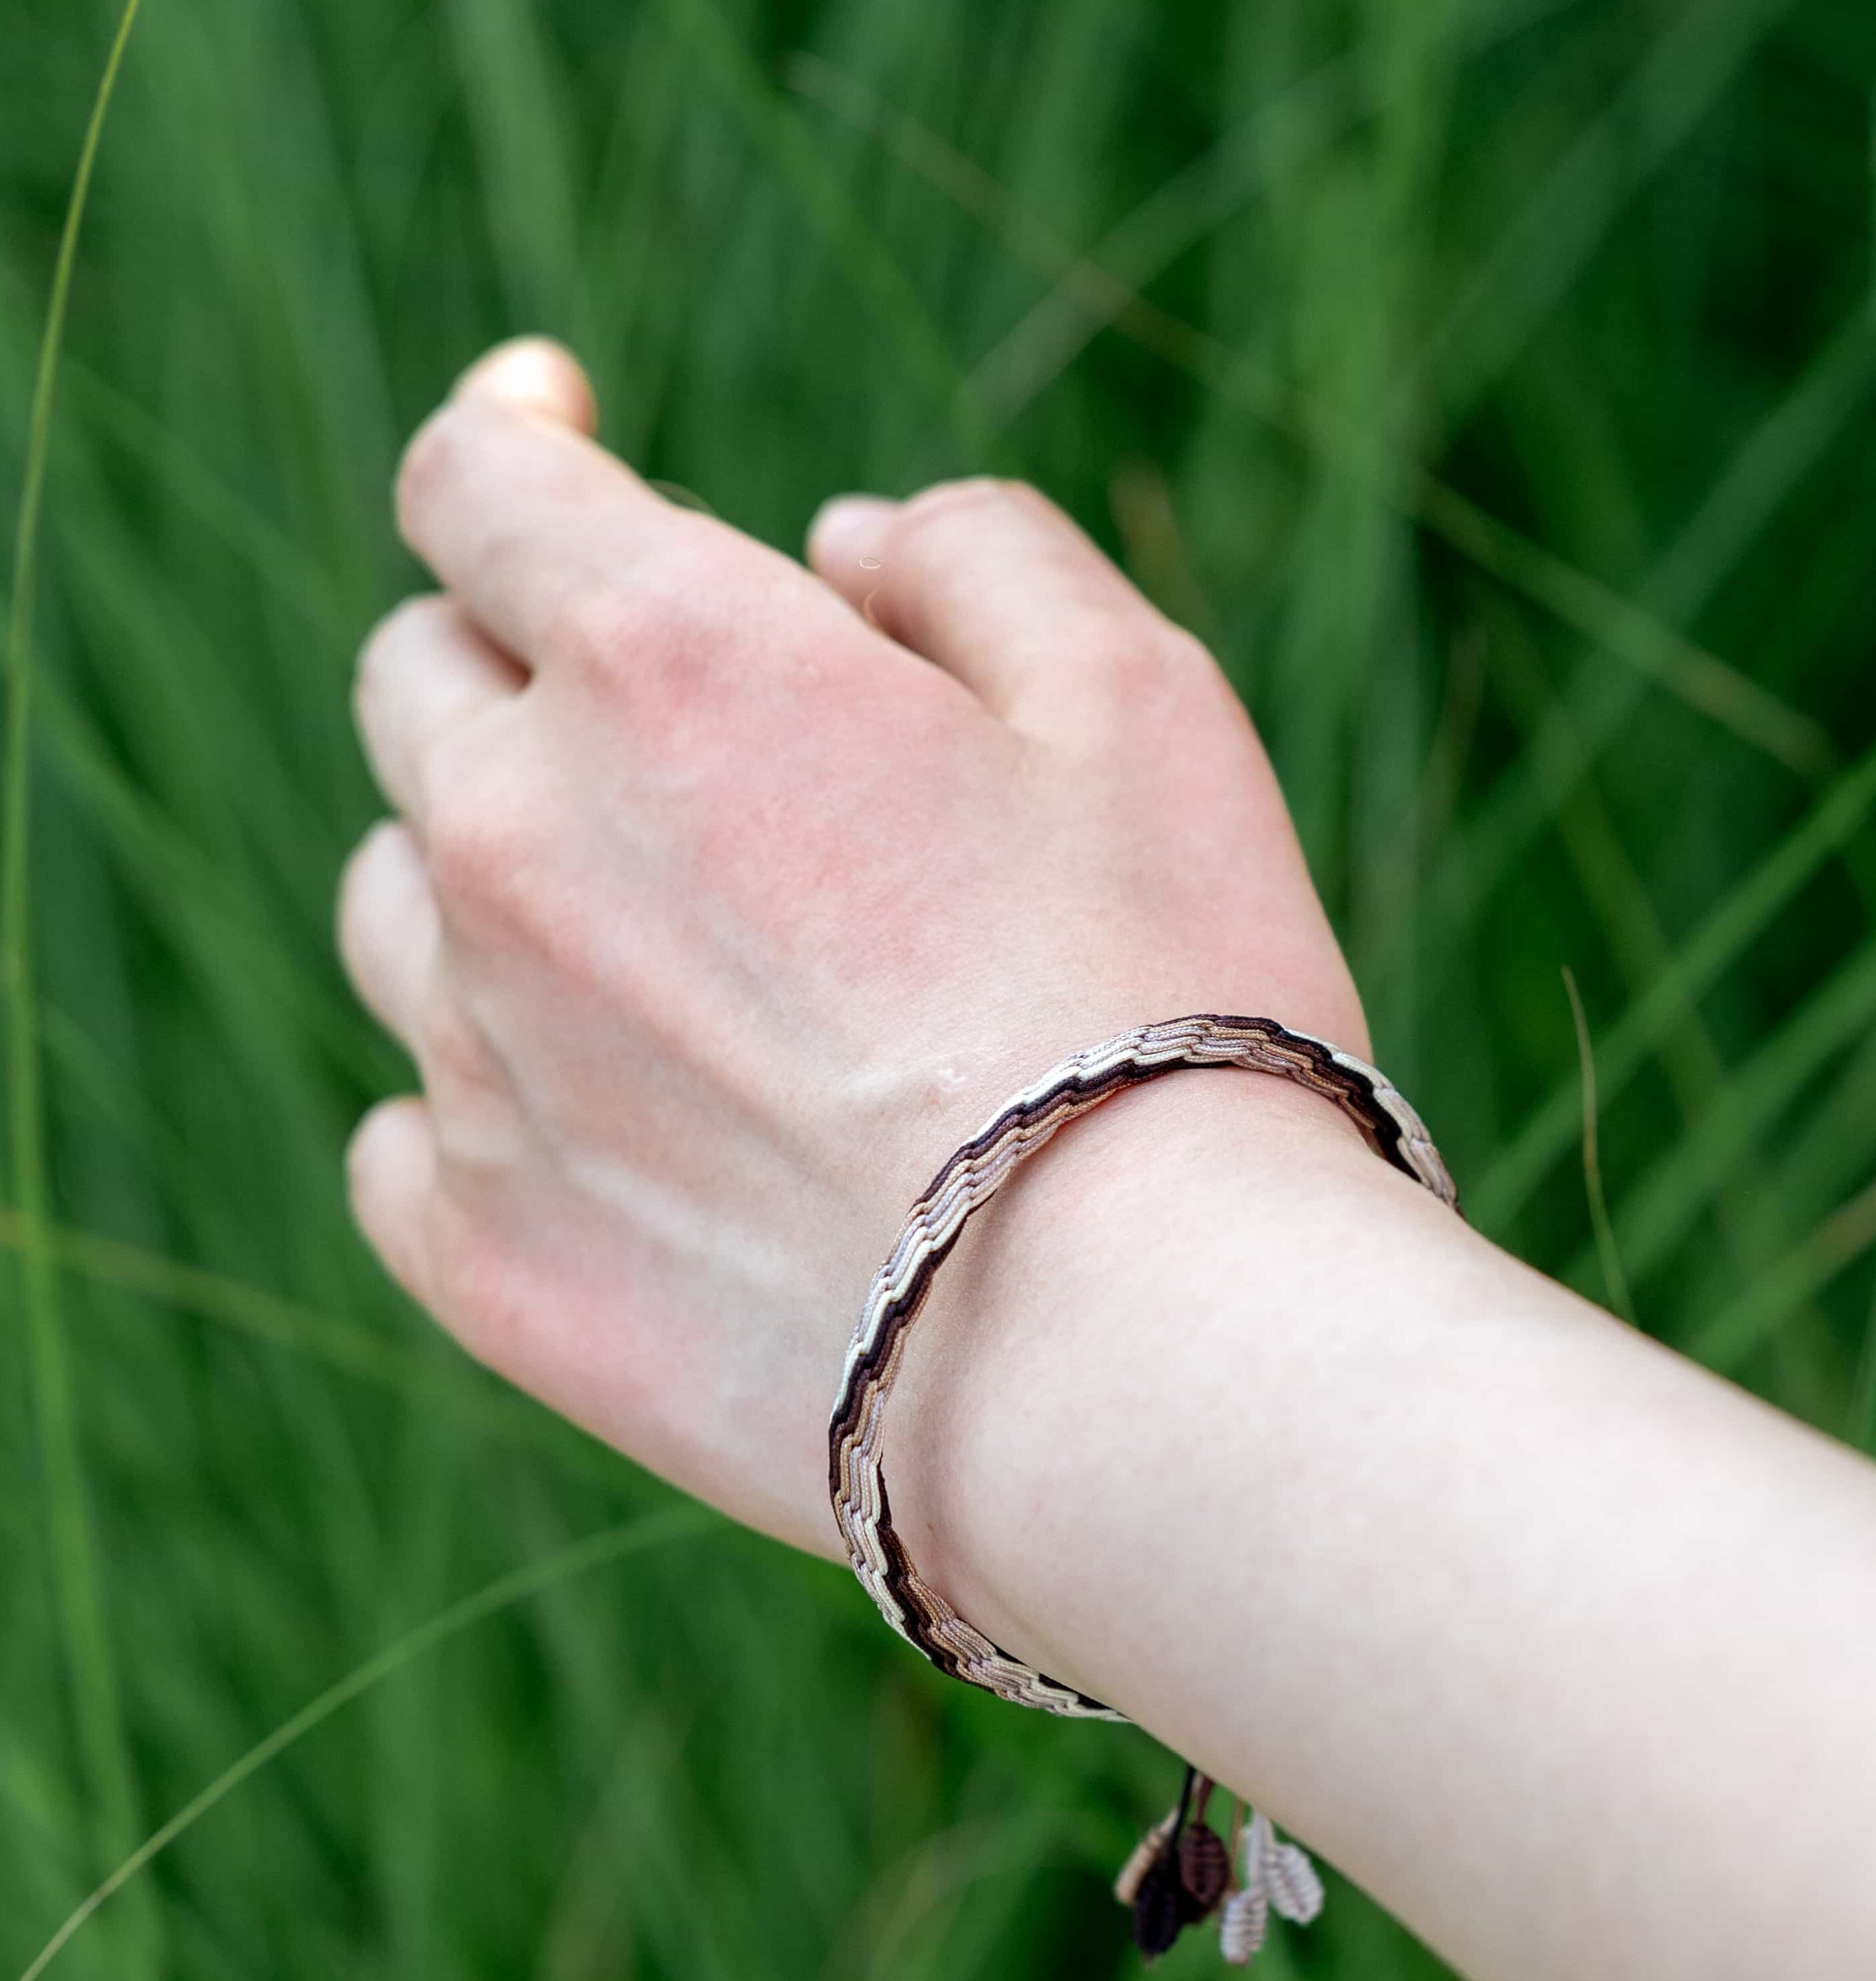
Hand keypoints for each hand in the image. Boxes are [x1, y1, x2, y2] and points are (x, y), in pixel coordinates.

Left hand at [338, 338, 1364, 1554]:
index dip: (516, 437)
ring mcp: (479, 1058)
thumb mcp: (1140, 701)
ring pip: (401, 902)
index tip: (558, 427)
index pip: (479, 484)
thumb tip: (833, 544)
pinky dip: (488, 1097)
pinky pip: (408, 1129)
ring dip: (499, 882)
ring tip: (686, 965)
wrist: (1131, 1351)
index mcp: (668, 660)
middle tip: (695, 754)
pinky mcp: (486, 1256)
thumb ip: (974, 553)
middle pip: (421, 684)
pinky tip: (628, 1131)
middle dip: (530, 669)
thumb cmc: (1168, 1005)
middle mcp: (518, 837)